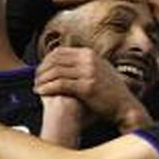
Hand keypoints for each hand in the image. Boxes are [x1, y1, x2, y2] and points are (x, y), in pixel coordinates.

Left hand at [35, 47, 149, 129]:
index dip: (45, 61)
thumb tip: (67, 61)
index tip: (39, 70)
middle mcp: (89, 60)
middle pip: (55, 60)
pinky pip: (60, 84)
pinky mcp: (87, 86)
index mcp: (89, 54)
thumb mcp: (99, 70)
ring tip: (35, 87)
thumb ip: (84, 64)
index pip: (60, 52)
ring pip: (56, 72)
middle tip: (34, 79)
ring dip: (42, 80)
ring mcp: (89, 72)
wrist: (125, 106)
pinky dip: (48, 88)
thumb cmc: (110, 92)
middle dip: (41, 70)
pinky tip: (41, 93)